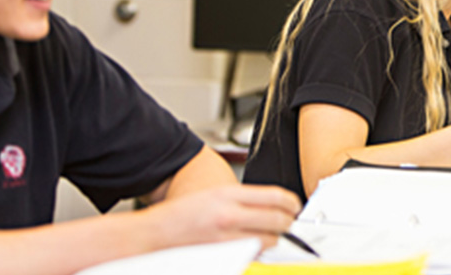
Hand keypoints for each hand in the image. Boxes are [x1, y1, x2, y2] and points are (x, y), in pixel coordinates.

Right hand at [148, 184, 300, 250]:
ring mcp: (227, 238)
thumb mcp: (214, 195)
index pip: (275, 196)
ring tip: (270, 235)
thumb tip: (271, 205)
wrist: (155, 234)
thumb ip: (243, 199)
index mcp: (228, 194)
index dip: (291, 202)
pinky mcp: (224, 257)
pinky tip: (253, 247)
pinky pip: (253, 255)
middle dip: (288, 222)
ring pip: (269, 240)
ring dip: (274, 238)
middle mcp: (229, 215)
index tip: (295, 205)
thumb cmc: (181, 215)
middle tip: (289, 222)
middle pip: (278, 219)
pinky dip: (257, 252)